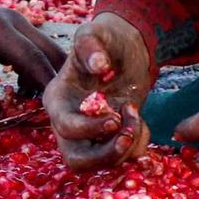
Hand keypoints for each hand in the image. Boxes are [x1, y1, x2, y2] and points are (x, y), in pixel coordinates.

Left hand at [0, 0, 64, 118]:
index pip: (33, 60)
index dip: (47, 86)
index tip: (54, 111)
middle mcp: (14, 21)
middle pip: (49, 52)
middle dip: (55, 81)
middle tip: (51, 111)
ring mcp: (16, 21)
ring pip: (45, 49)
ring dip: (46, 74)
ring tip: (32, 102)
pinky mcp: (13, 25)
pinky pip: (35, 47)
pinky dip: (36, 67)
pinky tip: (21, 87)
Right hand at [43, 12, 155, 172]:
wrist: (125, 51)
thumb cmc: (106, 41)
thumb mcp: (95, 33)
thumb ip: (91, 45)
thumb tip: (98, 66)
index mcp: (57, 98)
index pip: (65, 126)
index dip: (90, 128)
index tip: (114, 117)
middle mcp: (66, 122)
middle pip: (75, 159)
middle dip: (105, 153)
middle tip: (128, 135)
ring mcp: (86, 136)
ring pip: (96, 165)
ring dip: (123, 151)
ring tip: (137, 122)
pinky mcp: (106, 142)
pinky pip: (119, 161)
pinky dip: (136, 148)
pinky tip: (141, 123)